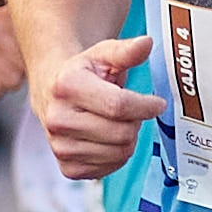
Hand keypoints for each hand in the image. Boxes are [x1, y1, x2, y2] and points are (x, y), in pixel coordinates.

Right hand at [36, 32, 160, 178]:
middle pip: (122, 133)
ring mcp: (60, 146)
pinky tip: (107, 138)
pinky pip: (110, 169)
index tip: (158, 103)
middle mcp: (58, 119)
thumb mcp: (104, 55)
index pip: (118, 106)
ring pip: (120, 153)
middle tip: (131, 111)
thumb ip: (127, 51)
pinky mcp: (67, 168)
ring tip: (116, 122)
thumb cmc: (84, 73)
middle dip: (136, 122)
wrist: (53, 94)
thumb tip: (146, 43)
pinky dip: (117, 155)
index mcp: (66, 87)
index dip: (146, 106)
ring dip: (128, 138)